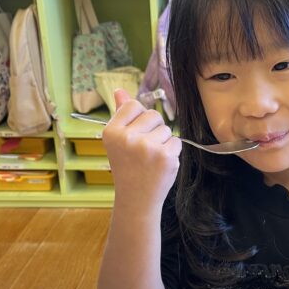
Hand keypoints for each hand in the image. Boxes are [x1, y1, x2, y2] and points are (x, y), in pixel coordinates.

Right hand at [102, 89, 180, 212]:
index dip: (139, 119)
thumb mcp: (118, 141)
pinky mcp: (165, 156)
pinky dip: (172, 152)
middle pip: (153, 115)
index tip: (135, 135)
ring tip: (151, 159)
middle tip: (144, 150)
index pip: (133, 105)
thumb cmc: (127, 167)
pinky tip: (160, 164)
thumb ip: (121, 115)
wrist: (136, 198)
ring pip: (166, 129)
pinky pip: (176, 141)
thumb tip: (119, 90)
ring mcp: (147, 147)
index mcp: (112, 131)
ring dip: (163, 142)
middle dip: (153, 129)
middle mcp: (128, 137)